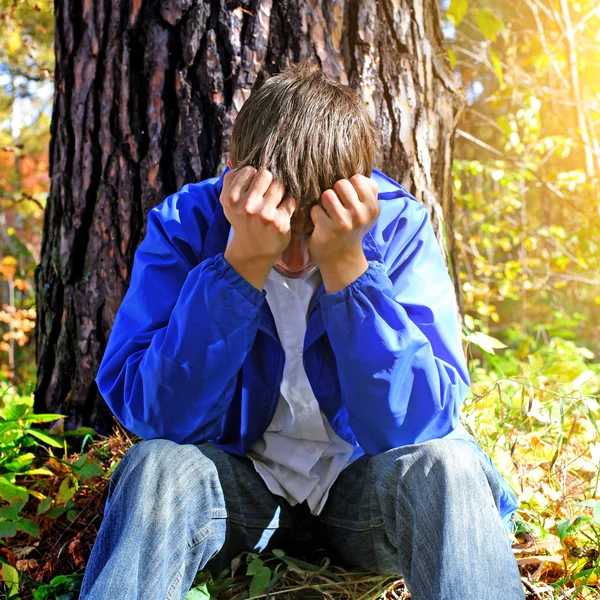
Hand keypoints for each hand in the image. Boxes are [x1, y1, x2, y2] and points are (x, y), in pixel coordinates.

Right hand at [221, 167, 295, 288]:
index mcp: (231, 199)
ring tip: (275, 202)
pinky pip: (291, 200)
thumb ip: (231, 180)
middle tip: (267, 193)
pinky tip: (282, 211)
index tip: (254, 188)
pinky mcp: (280, 223)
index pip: (249, 170)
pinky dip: (288, 204)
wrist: (252, 251)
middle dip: (268, 181)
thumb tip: (244, 160)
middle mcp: (246, 206)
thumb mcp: (228, 202)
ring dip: (280, 192)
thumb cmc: (242, 220)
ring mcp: (264, 215)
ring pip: (280, 186)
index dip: (254, 176)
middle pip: (265, 174)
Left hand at [309, 175, 378, 292]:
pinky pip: (315, 209)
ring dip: (324, 202)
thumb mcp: (368, 211)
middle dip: (336, 192)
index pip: (357, 179)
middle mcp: (360, 215)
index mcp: (372, 208)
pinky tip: (322, 224)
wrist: (341, 257)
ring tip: (329, 213)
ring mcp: (343, 223)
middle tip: (337, 206)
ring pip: (327, 194)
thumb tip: (360, 173)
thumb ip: (369, 189)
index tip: (349, 199)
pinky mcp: (326, 230)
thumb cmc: (353, 227)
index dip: (349, 186)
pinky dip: (316, 214)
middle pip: (341, 184)